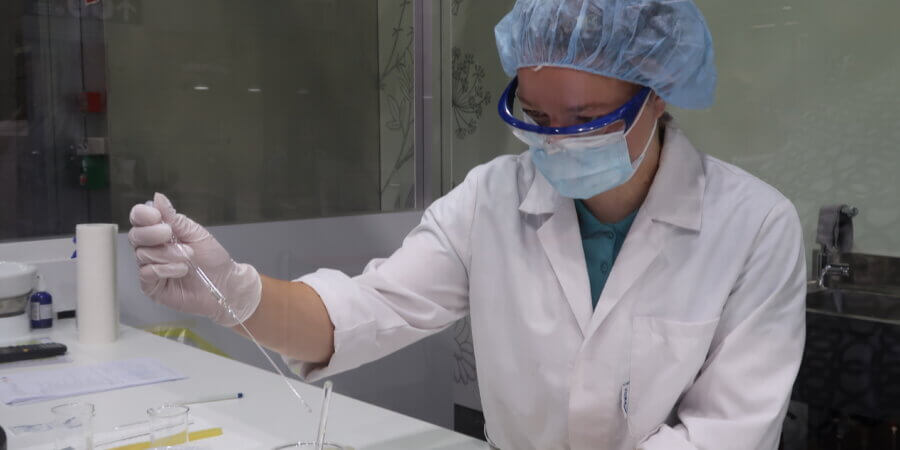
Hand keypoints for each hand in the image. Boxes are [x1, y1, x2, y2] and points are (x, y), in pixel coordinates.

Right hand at [128, 193, 260, 325]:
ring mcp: (150, 267)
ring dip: (168, 253)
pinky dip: (166, 269)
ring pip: (143, 254)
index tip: (155, 216)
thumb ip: (174, 218)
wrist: (223, 283)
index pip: (139, 219)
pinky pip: (148, 273)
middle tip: (171, 235)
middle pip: (135, 235)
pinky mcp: (151, 286)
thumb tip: (158, 198)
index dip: (142, 215)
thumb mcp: (195, 233)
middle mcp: (152, 248)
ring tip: (188, 256)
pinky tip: (181, 270)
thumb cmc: (212, 258)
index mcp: (160, 232)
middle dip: (153, 234)